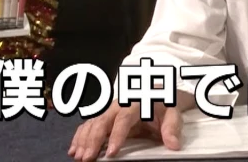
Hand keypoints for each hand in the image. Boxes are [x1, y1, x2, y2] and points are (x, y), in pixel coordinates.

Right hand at [68, 92, 195, 161]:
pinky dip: (79, 137)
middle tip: (88, 159)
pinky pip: (88, 125)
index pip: (124, 119)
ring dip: (83, 141)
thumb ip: (172, 128)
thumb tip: (174, 145)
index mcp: (135, 102)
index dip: (116, 135)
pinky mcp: (104, 117)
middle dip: (93, 140)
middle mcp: (118, 105)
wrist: (157, 92)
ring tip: (78, 157)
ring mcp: (109, 111)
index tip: (111, 152)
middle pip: (102, 121)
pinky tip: (73, 150)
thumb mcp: (172, 113)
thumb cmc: (163, 104)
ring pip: (92, 124)